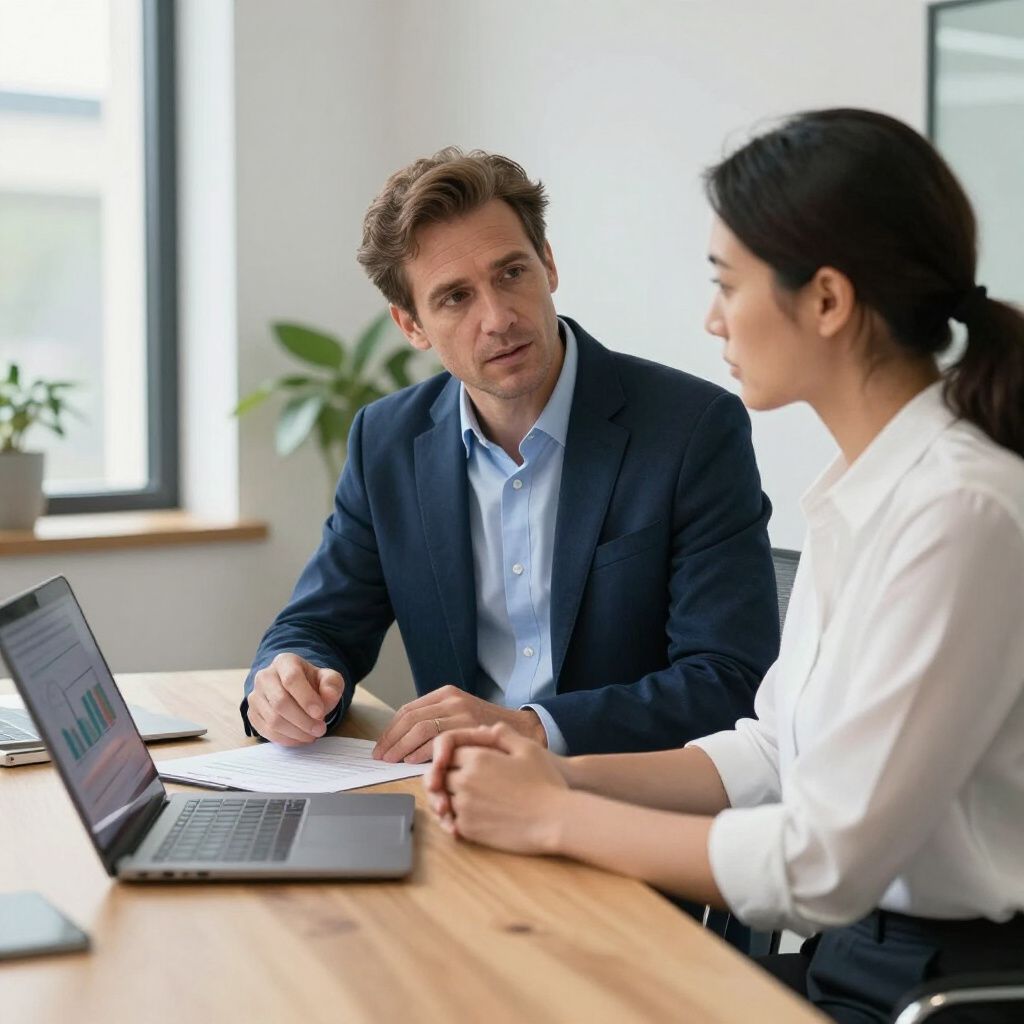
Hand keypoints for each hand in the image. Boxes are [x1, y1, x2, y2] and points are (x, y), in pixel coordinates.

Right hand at [246, 653, 344, 746]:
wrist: (296, 690)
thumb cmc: (313, 683)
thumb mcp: (328, 679)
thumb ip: (332, 684)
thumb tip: (330, 694)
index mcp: (284, 662)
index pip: (292, 679)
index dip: (306, 698)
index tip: (320, 714)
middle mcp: (265, 676)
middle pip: (280, 702)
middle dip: (303, 720)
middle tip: (320, 729)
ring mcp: (255, 695)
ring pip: (272, 719)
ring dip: (295, 732)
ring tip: (312, 735)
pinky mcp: (252, 713)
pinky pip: (266, 730)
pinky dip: (285, 739)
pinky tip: (300, 739)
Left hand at [371, 685, 546, 762]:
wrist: (528, 733)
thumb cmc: (491, 730)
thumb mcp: (464, 713)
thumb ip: (439, 719)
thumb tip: (402, 738)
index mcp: (449, 694)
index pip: (408, 710)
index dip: (390, 730)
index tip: (381, 745)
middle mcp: (454, 702)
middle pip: (411, 720)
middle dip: (391, 740)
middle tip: (381, 757)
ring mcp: (462, 717)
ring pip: (420, 731)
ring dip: (402, 749)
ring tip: (393, 762)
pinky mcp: (469, 734)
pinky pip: (437, 746)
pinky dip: (421, 756)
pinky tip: (415, 766)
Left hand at [423, 724, 569, 854]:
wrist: (555, 820)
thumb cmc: (546, 782)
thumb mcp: (528, 749)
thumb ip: (503, 735)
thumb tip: (486, 728)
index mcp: (476, 759)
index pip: (448, 752)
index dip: (451, 755)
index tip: (458, 760)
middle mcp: (465, 782)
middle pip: (440, 777)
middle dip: (444, 777)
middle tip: (455, 780)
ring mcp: (464, 807)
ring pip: (442, 800)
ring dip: (446, 798)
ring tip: (461, 799)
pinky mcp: (468, 830)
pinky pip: (450, 821)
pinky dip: (453, 818)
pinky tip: (468, 815)